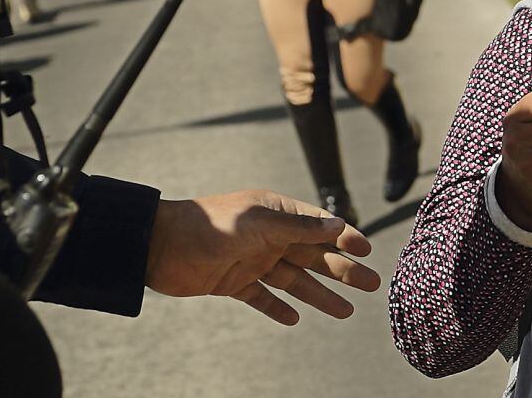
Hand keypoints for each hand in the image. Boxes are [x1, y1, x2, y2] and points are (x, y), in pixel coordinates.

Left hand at [146, 190, 380, 325]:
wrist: (159, 246)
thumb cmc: (210, 225)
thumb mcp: (259, 222)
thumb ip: (298, 227)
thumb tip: (337, 225)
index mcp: (277, 213)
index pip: (320, 225)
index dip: (345, 237)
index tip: (368, 250)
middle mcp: (269, 236)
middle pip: (314, 256)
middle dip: (343, 270)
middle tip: (372, 284)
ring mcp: (252, 261)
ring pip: (295, 281)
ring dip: (321, 295)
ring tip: (347, 311)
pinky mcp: (234, 283)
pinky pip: (263, 298)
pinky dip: (279, 309)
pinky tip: (295, 319)